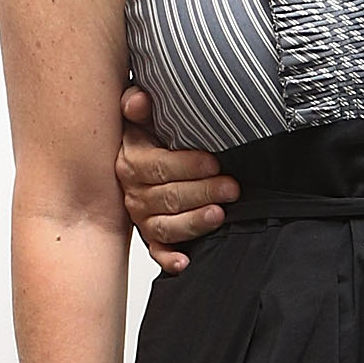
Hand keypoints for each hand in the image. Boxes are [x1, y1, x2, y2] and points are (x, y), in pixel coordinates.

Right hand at [118, 86, 236, 270]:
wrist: (142, 158)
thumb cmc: (150, 136)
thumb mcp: (143, 116)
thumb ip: (139, 105)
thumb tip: (140, 100)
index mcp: (132, 162)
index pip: (158, 167)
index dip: (187, 166)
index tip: (214, 163)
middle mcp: (134, 193)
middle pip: (167, 197)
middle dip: (202, 192)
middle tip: (231, 188)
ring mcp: (143, 217)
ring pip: (165, 226)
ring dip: (193, 223)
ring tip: (218, 215)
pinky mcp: (151, 237)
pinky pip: (157, 252)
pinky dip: (169, 259)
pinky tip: (184, 262)